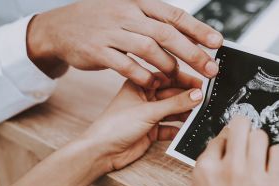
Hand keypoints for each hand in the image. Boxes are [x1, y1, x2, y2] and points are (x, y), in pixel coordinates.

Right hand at [27, 0, 222, 83]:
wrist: (61, 28)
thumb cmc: (102, 23)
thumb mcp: (129, 14)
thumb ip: (155, 24)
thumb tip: (189, 38)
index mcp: (138, 4)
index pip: (174, 15)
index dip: (198, 29)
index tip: (217, 43)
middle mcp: (126, 14)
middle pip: (166, 33)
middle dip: (192, 53)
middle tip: (210, 69)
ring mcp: (111, 32)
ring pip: (148, 49)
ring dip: (167, 66)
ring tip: (177, 77)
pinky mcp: (98, 51)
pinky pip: (126, 65)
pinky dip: (143, 76)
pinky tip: (152, 83)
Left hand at [82, 72, 202, 173]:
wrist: (101, 152)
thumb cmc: (114, 126)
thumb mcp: (148, 111)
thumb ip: (175, 103)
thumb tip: (197, 95)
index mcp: (139, 85)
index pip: (167, 77)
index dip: (185, 79)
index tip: (203, 82)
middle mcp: (145, 98)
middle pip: (172, 94)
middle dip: (188, 97)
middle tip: (206, 99)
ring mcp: (148, 115)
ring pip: (173, 111)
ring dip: (185, 113)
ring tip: (201, 114)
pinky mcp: (151, 131)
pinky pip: (170, 127)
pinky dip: (179, 129)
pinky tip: (188, 130)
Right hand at [190, 116, 278, 185]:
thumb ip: (208, 168)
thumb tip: (221, 148)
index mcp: (206, 170)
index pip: (218, 137)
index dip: (226, 140)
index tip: (231, 142)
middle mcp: (229, 168)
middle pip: (240, 126)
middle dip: (243, 127)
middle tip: (246, 134)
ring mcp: (253, 175)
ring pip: (260, 135)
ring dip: (259, 141)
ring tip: (259, 151)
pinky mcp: (275, 185)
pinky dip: (276, 154)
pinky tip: (271, 163)